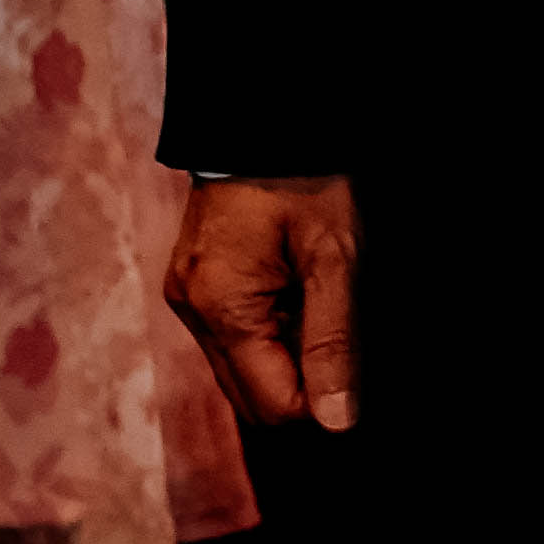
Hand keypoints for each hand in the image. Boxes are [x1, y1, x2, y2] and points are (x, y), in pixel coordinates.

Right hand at [169, 175, 361, 430]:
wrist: (261, 120)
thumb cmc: (305, 179)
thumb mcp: (334, 258)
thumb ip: (334, 341)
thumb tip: (338, 423)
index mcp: (222, 309)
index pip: (271, 405)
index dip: (321, 398)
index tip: (356, 363)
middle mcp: (192, 312)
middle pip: (249, 398)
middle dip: (301, 382)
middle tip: (339, 331)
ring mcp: (187, 298)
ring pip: (239, 371)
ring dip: (285, 358)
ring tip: (317, 303)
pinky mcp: (193, 284)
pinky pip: (230, 338)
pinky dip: (267, 334)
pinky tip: (294, 294)